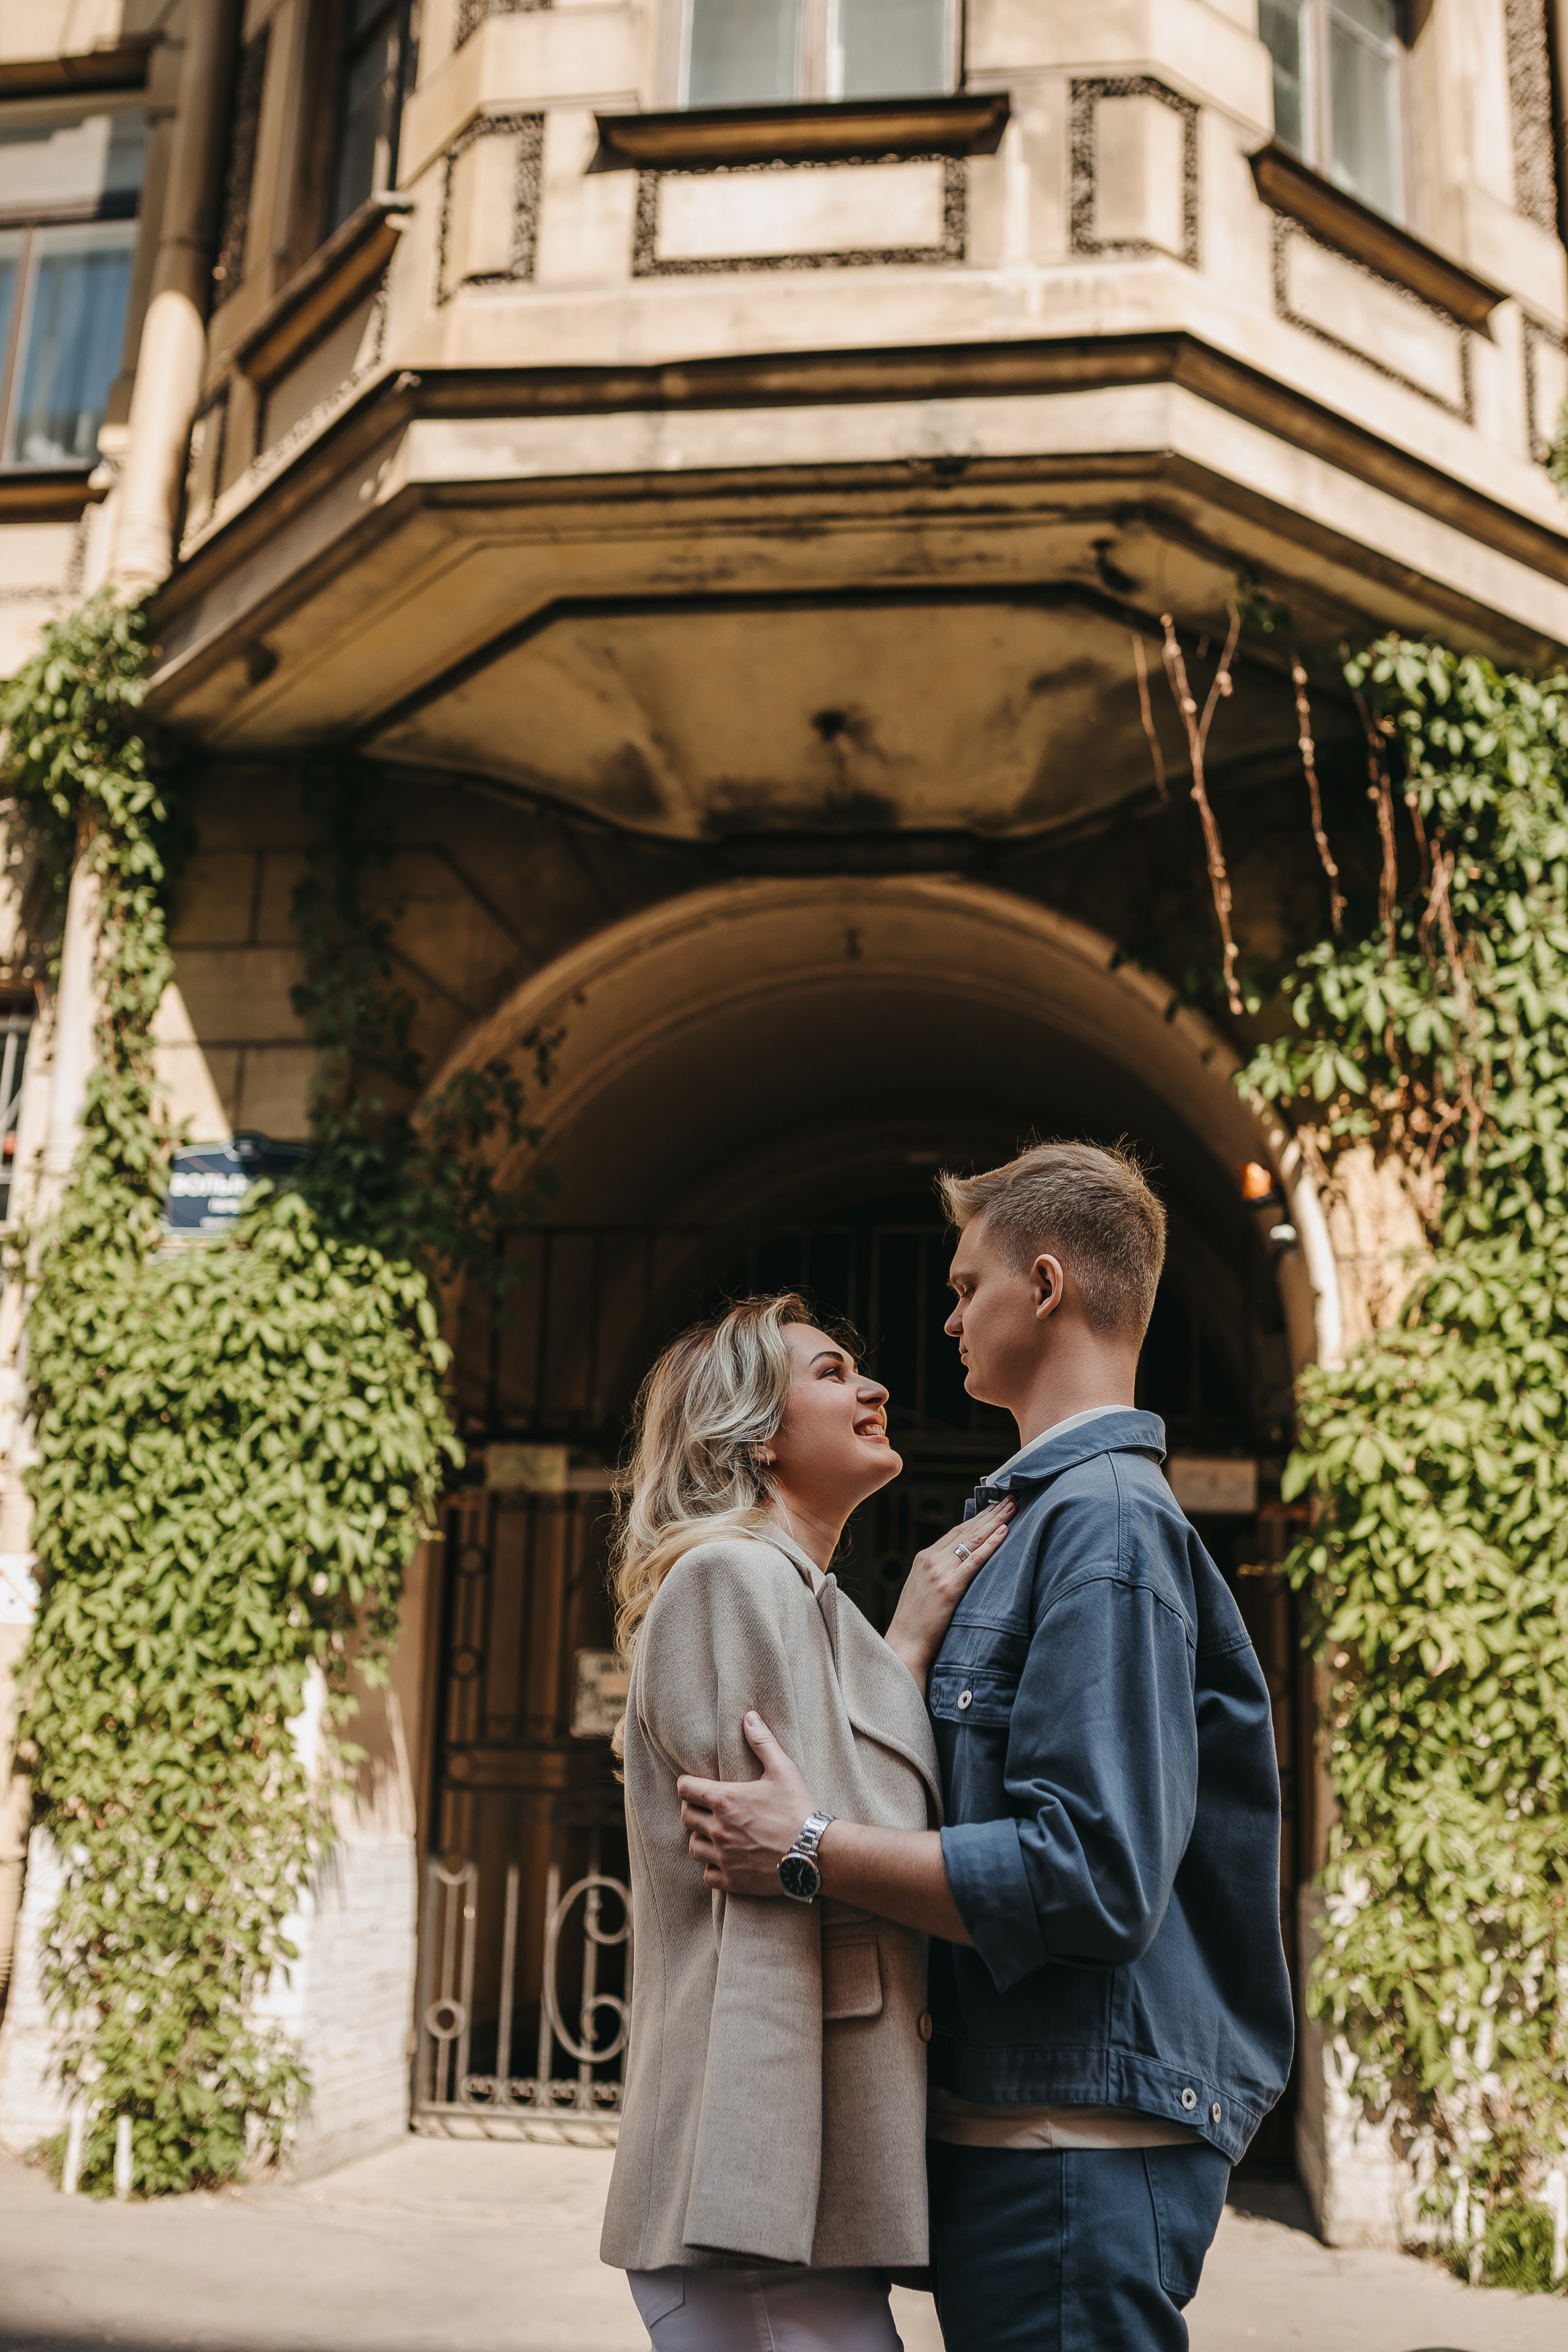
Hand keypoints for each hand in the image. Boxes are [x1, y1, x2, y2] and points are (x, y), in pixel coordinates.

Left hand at [678, 1713, 814, 1896]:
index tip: (697, 1785)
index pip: (685, 1788)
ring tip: (715, 1834)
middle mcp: (718, 1829)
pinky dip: (711, 1868)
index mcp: (725, 1800)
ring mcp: (724, 1857)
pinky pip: (707, 1875)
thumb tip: (749, 1717)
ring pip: (693, 1846)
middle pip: (686, 1817)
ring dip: (701, 1838)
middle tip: (708, 1808)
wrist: (815, 1853)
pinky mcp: (732, 1880)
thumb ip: (763, 1742)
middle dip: (694, 1809)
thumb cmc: (798, 1809)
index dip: (688, 1784)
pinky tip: (724, 1859)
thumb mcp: (783, 1770)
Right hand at [883, 1498, 1013, 1691]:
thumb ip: (938, 1572)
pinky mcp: (949, 1588)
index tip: (994, 1506)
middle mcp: (930, 1560)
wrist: (904, 1647)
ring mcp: (939, 1573)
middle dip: (990, 1513)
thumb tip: (962, 1563)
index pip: (956, 1531)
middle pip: (966, 1530)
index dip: (977, 1517)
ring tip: (1013, 1507)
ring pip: (973, 1539)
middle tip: (1010, 1498)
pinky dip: (991, 1544)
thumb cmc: (915, 1625)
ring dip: (995, 1521)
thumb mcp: (922, 1589)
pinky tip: (1005, 1532)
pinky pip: (975, 1560)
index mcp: (923, 1559)